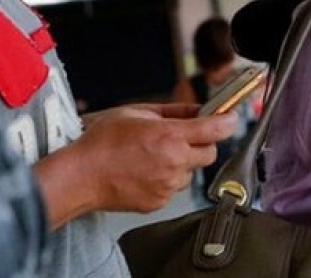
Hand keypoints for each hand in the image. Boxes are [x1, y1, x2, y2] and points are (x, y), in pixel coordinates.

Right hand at [37, 103, 237, 226]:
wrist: (80, 176)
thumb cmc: (102, 143)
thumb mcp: (137, 113)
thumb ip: (174, 111)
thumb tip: (199, 109)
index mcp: (170, 136)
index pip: (217, 129)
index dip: (228, 122)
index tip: (230, 118)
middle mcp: (174, 162)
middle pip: (209, 153)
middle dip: (202, 143)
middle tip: (183, 137)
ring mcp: (167, 185)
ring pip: (191, 172)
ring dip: (182, 162)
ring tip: (154, 156)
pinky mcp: (159, 202)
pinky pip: (174, 188)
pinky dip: (166, 179)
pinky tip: (146, 171)